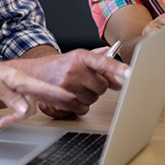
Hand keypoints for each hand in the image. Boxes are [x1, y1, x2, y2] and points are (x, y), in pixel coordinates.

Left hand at [0, 57, 95, 126]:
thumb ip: (12, 99)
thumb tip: (27, 110)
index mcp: (20, 79)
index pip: (44, 87)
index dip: (59, 94)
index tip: (73, 97)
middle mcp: (23, 83)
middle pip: (44, 95)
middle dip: (57, 102)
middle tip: (72, 106)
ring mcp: (20, 89)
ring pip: (31, 105)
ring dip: (22, 115)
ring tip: (8, 120)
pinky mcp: (15, 93)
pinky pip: (22, 107)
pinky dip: (14, 115)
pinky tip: (4, 120)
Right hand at [11, 49, 129, 118]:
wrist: (33, 73)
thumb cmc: (58, 66)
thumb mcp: (78, 59)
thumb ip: (100, 64)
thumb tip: (119, 78)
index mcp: (81, 56)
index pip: (103, 63)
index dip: (118, 69)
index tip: (131, 73)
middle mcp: (74, 69)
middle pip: (102, 87)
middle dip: (98, 87)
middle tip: (87, 82)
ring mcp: (67, 85)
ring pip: (93, 99)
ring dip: (89, 96)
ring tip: (77, 88)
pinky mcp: (62, 99)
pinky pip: (83, 108)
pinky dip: (80, 105)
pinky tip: (72, 97)